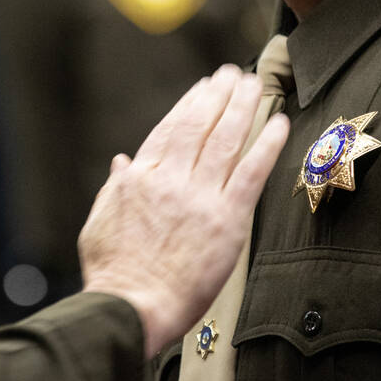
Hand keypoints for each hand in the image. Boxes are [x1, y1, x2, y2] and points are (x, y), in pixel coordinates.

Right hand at [78, 64, 288, 356]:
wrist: (133, 306)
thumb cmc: (113, 273)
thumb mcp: (100, 222)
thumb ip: (114, 188)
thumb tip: (121, 161)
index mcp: (140, 177)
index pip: (170, 129)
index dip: (191, 103)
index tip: (204, 87)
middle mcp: (171, 179)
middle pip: (201, 125)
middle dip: (219, 94)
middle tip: (233, 74)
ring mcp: (200, 197)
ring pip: (227, 140)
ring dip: (243, 107)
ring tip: (254, 85)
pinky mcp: (227, 221)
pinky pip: (252, 173)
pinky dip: (267, 145)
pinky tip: (280, 123)